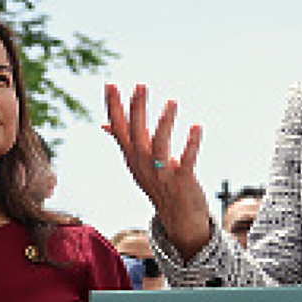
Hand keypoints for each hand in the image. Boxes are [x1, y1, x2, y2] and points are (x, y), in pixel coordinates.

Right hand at [103, 83, 212, 258]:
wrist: (178, 218)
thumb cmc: (159, 185)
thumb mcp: (137, 163)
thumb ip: (124, 141)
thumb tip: (104, 124)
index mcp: (132, 157)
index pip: (119, 128)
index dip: (114, 107)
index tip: (110, 84)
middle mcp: (143, 164)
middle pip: (136, 133)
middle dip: (137, 109)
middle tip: (140, 85)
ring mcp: (161, 174)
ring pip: (159, 145)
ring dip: (165, 122)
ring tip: (172, 102)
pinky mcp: (182, 181)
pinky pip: (186, 160)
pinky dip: (192, 144)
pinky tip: (197, 127)